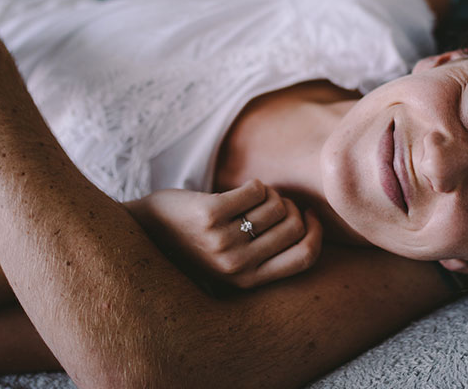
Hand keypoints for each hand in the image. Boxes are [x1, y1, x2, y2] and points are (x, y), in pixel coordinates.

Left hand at [133, 181, 321, 288]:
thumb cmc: (200, 242)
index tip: (308, 214)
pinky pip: (255, 190)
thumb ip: (268, 254)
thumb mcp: (234, 261)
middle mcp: (236, 266)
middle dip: (290, 206)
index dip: (316, 232)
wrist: (151, 230)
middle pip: (294, 226)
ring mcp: (222, 241)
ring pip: (276, 206)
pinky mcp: (209, 215)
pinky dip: (253, 185)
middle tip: (272, 202)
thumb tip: (311, 222)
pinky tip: (239, 190)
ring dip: (269, 194)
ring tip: (251, 198)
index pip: (305, 257)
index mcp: (249, 281)